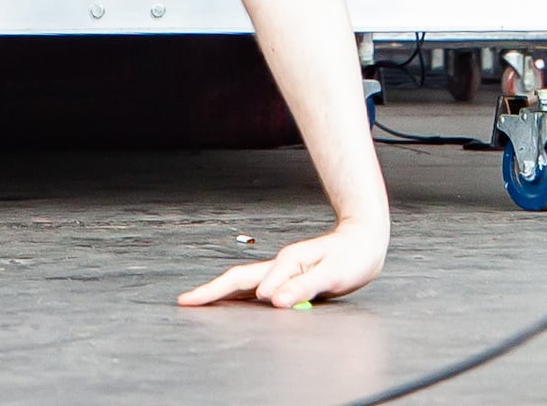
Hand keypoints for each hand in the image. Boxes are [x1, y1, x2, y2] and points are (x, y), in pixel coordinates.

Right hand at [177, 217, 386, 309]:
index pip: (259, 282)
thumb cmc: (350, 257)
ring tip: (196, 302)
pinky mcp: (285, 278)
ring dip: (218, 293)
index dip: (248, 294)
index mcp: (287, 262)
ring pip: (241, 283)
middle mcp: (279, 265)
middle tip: (184, 301)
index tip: (237, 305)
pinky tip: (229, 304)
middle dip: (210, 290)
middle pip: (237, 279)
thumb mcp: (331, 274)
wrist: (362, 242)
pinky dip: (235, 295)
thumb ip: (303, 287)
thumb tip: (272, 300)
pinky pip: (253, 289)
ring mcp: (280, 271)